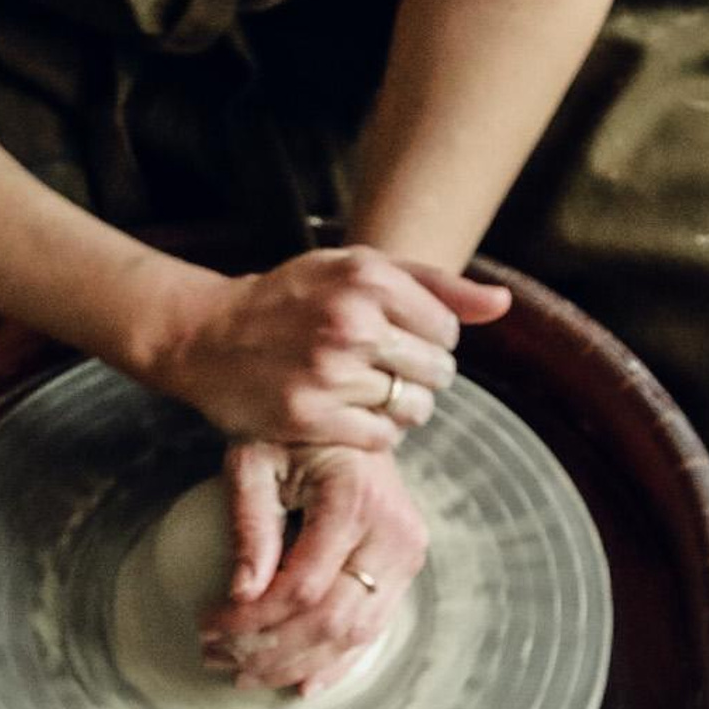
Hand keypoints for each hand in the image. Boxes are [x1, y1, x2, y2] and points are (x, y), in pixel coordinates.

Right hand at [147, 247, 508, 450]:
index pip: (448, 329)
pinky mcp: (309, 417)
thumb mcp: (355, 269)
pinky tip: (344, 414)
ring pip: (413, 409)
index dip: (428, 341)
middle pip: (437, 372)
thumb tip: (503, 304)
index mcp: (367, 276)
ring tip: (359, 392)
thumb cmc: (289, 300)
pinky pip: (381, 438)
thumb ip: (434, 284)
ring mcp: (329, 371)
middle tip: (376, 370)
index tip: (394, 341)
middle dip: (416, 376)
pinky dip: (371, 433)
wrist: (205, 334)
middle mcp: (351, 321)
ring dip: (397, 408)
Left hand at [199, 439, 428, 696]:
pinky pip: (375, 628)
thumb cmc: (290, 430)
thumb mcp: (254, 461)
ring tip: (242, 674)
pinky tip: (302, 686)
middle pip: (331, 620)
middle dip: (268, 650)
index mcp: (356, 500)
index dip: (251, 620)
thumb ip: (249, 524)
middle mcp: (394, 533)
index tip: (206, 627)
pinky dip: (337, 662)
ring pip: (354, 634)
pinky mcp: (406, 565)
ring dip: (295, 662)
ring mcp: (407, 553)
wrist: (346, 410)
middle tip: (215, 658)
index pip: (302, 587)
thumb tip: (240, 596)